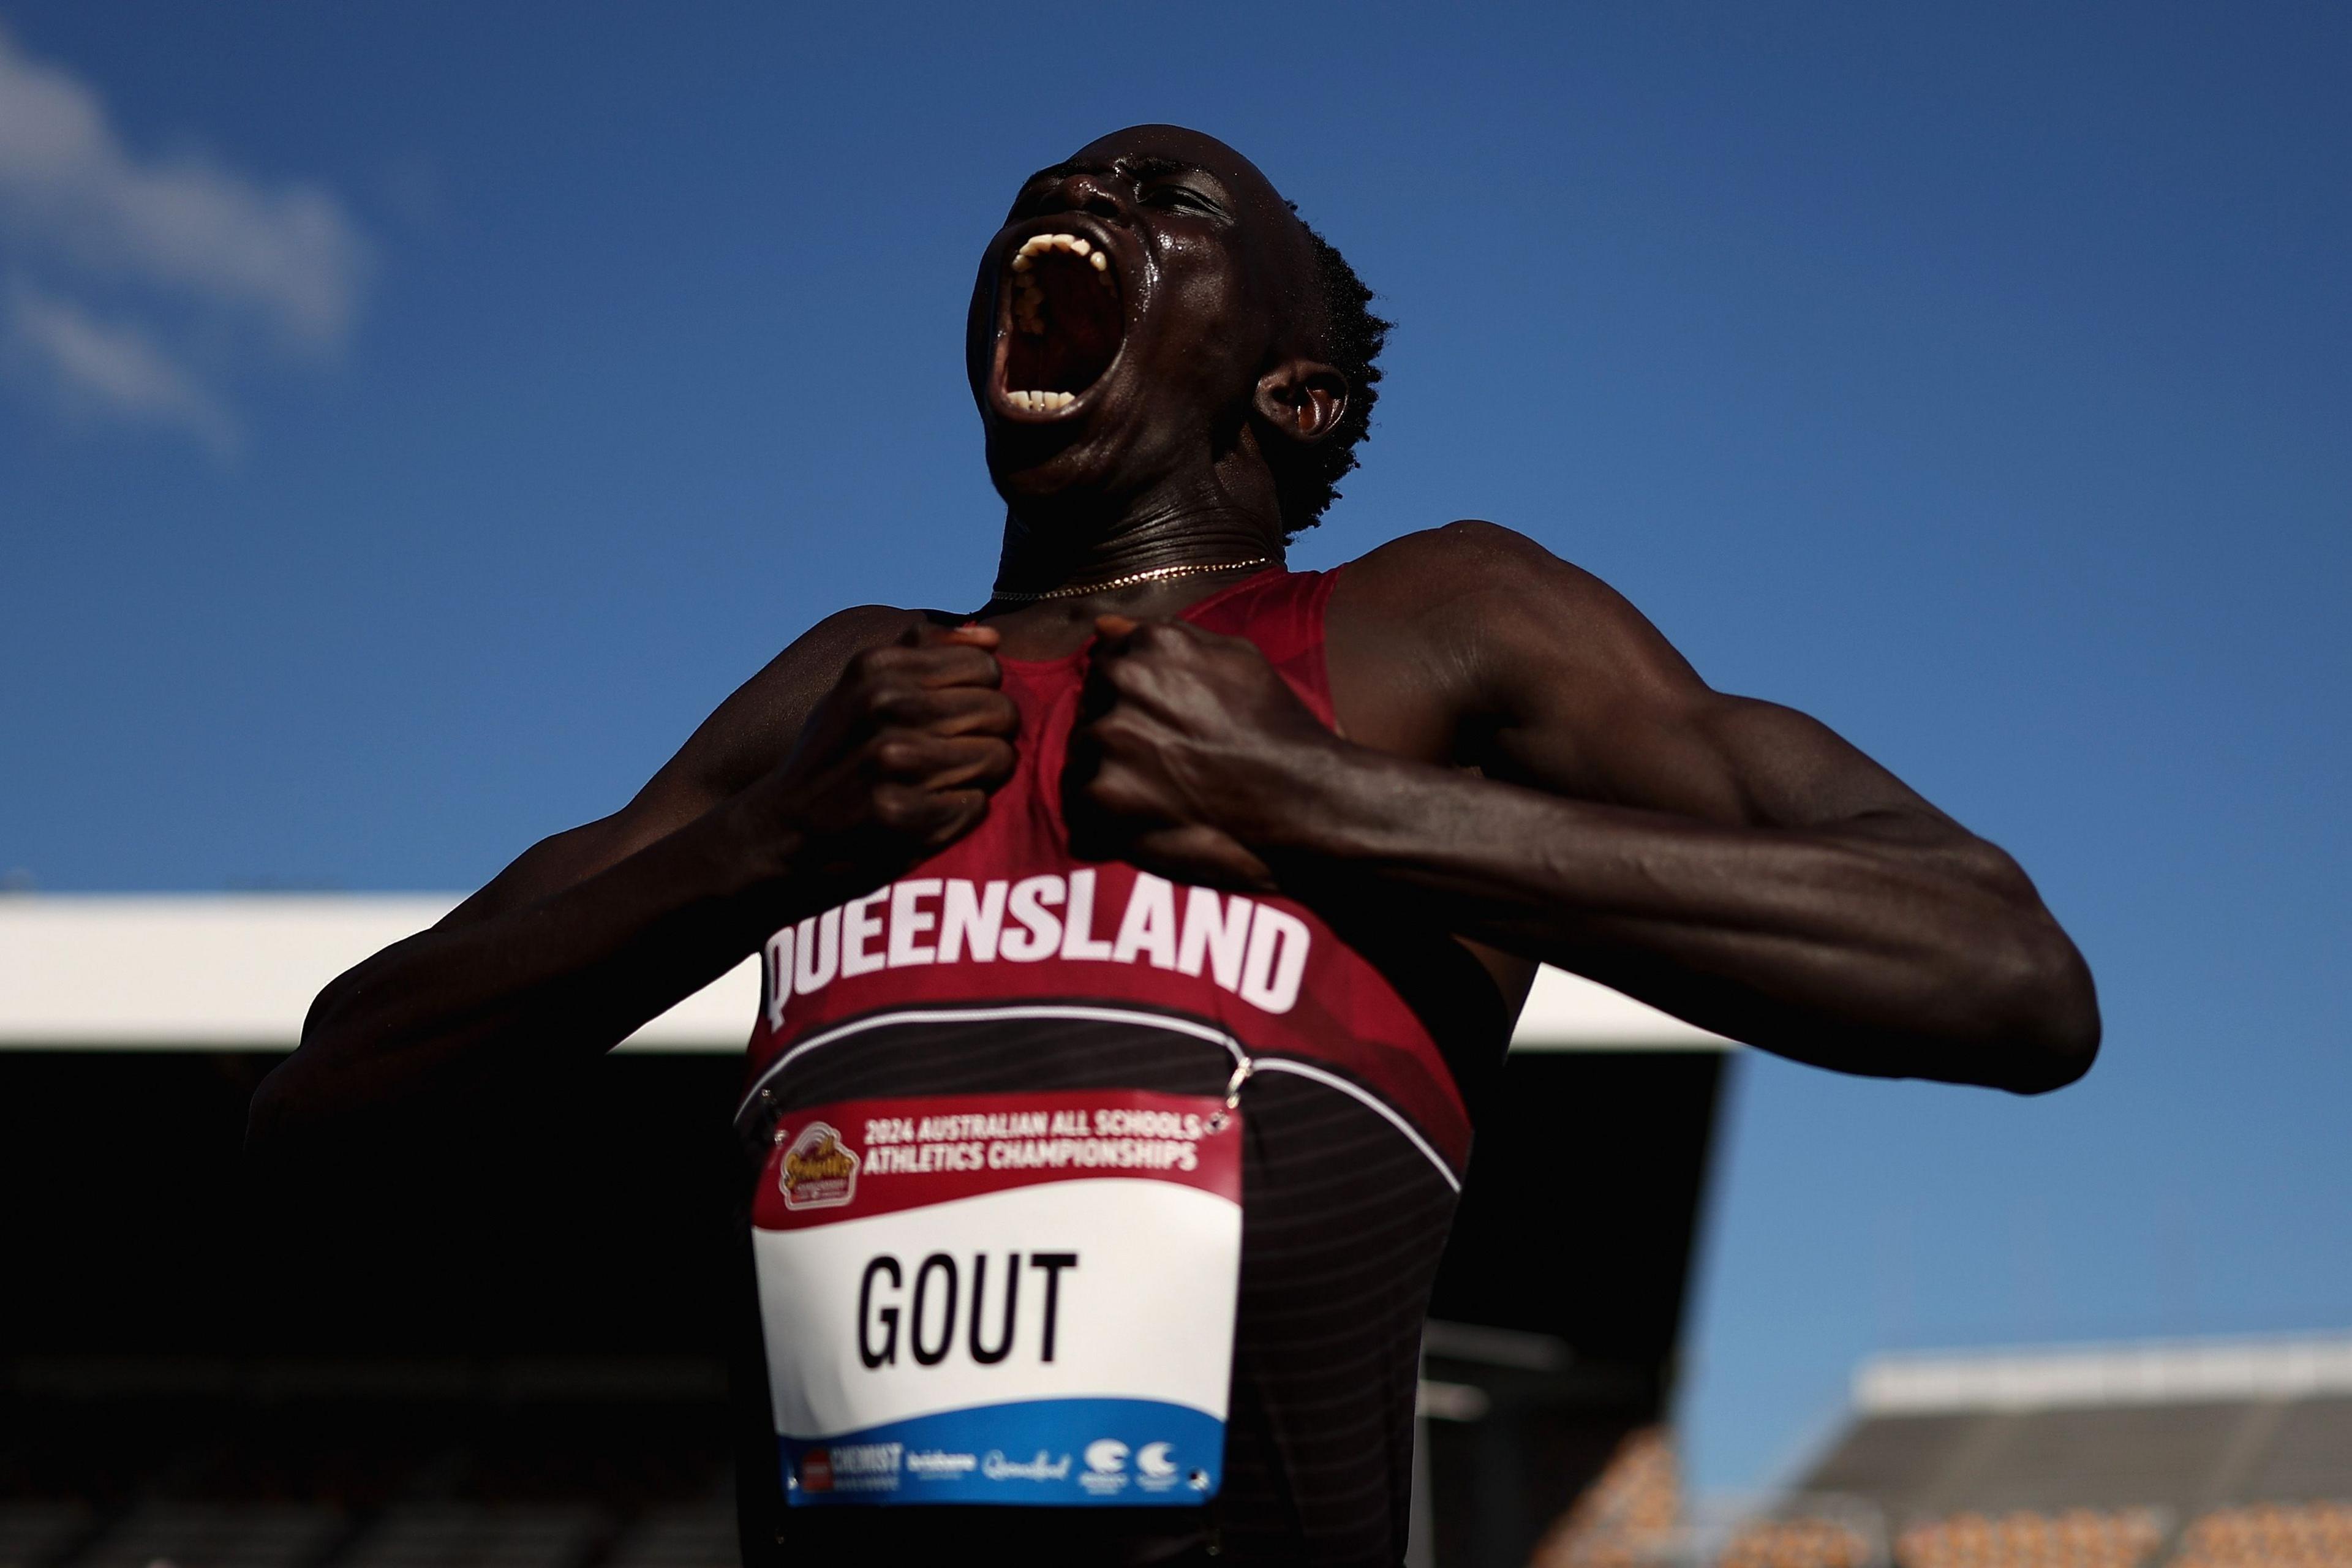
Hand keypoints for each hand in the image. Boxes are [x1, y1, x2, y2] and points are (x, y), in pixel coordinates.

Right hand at [744, 621, 1017, 879]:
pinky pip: (977, 804)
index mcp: (875, 669)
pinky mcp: (898, 815)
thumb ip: (922, 652)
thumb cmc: (834, 751)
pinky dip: (962, 812)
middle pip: (1001, 712)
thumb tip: (991, 638)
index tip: (957, 714)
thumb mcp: (858, 686)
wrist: (781, 827)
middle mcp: (882, 708)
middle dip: (992, 735)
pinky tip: (930, 811)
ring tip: (946, 781)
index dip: (982, 693)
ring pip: (998, 758)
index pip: (986, 666)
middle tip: (960, 753)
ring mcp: (890, 763)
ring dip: (982, 775)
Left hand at [1065, 615, 1337, 890]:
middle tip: (1166, 762)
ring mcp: (1109, 739)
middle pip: (1089, 708)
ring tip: (1160, 792)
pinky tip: (1147, 820)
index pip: (1106, 663)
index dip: (1132, 700)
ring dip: (1108, 774)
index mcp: (1151, 644)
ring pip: (1081, 754)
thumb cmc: (1276, 729)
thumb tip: (1104, 626)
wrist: (1303, 801)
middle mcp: (1122, 682)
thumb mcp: (1237, 660)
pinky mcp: (1102, 795)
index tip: (1165, 725)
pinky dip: (1104, 817)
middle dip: (1118, 733)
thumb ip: (1167, 637)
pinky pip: (1078, 803)